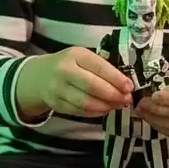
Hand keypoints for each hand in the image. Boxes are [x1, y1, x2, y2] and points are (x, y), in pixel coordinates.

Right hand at [17, 47, 131, 117]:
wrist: (38, 76)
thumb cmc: (68, 65)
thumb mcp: (82, 59)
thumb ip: (101, 69)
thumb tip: (125, 86)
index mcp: (75, 55)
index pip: (100, 67)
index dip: (117, 79)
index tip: (129, 87)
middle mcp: (64, 70)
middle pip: (93, 86)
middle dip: (113, 95)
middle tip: (126, 99)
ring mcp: (57, 89)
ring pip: (86, 102)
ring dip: (106, 106)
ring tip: (117, 105)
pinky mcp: (55, 104)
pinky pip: (79, 111)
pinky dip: (95, 113)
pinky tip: (104, 109)